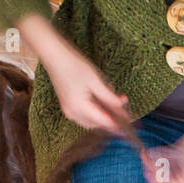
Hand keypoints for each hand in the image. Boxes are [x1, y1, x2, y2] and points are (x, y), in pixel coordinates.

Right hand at [17, 13, 129, 132]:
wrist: (54, 55)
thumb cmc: (73, 65)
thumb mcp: (96, 81)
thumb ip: (109, 97)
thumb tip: (121, 107)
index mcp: (79, 108)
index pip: (103, 122)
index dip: (117, 124)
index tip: (129, 126)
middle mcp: (72, 114)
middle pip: (98, 124)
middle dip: (111, 118)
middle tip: (125, 111)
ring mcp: (69, 111)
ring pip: (92, 121)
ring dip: (104, 114)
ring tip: (114, 100)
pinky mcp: (68, 106)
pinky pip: (85, 114)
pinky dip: (96, 110)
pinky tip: (102, 98)